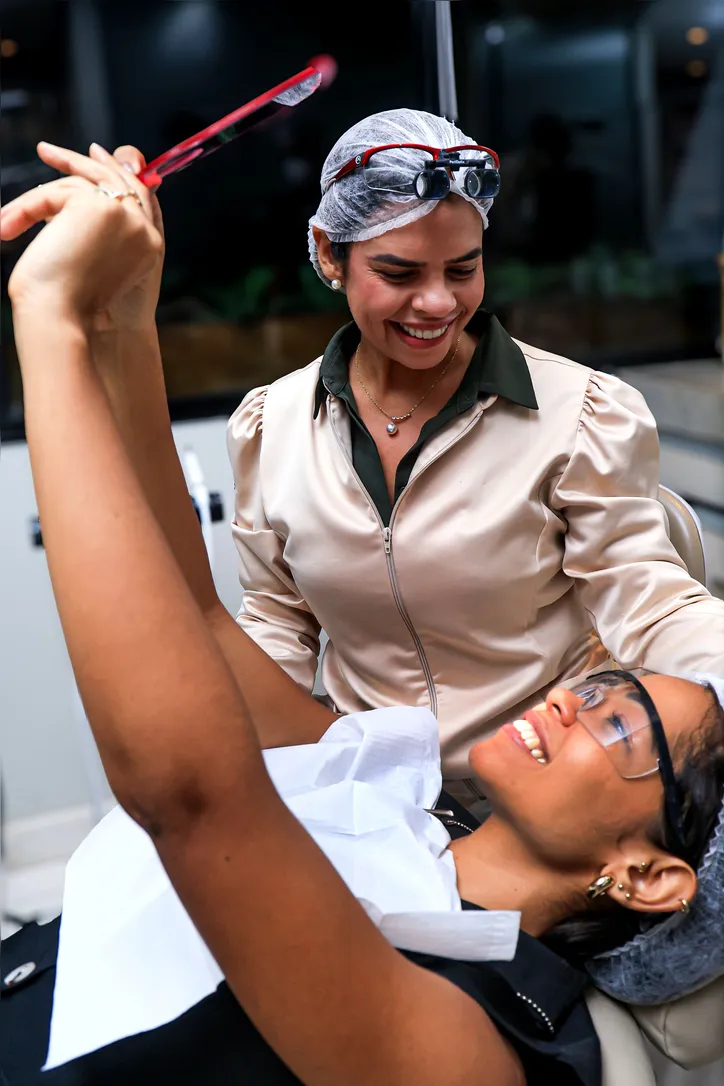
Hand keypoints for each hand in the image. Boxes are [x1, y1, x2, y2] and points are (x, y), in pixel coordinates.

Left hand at [1, 142, 162, 332]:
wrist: (65, 318)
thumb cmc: (73, 305)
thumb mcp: (92, 265)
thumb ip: (97, 231)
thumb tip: (76, 197)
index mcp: (149, 247)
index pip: (142, 197)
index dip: (120, 173)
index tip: (96, 156)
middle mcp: (144, 231)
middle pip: (119, 179)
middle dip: (86, 162)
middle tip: (50, 151)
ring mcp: (126, 217)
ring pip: (83, 183)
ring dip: (46, 191)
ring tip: (18, 195)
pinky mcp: (100, 207)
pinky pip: (59, 192)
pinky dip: (31, 207)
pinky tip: (12, 224)